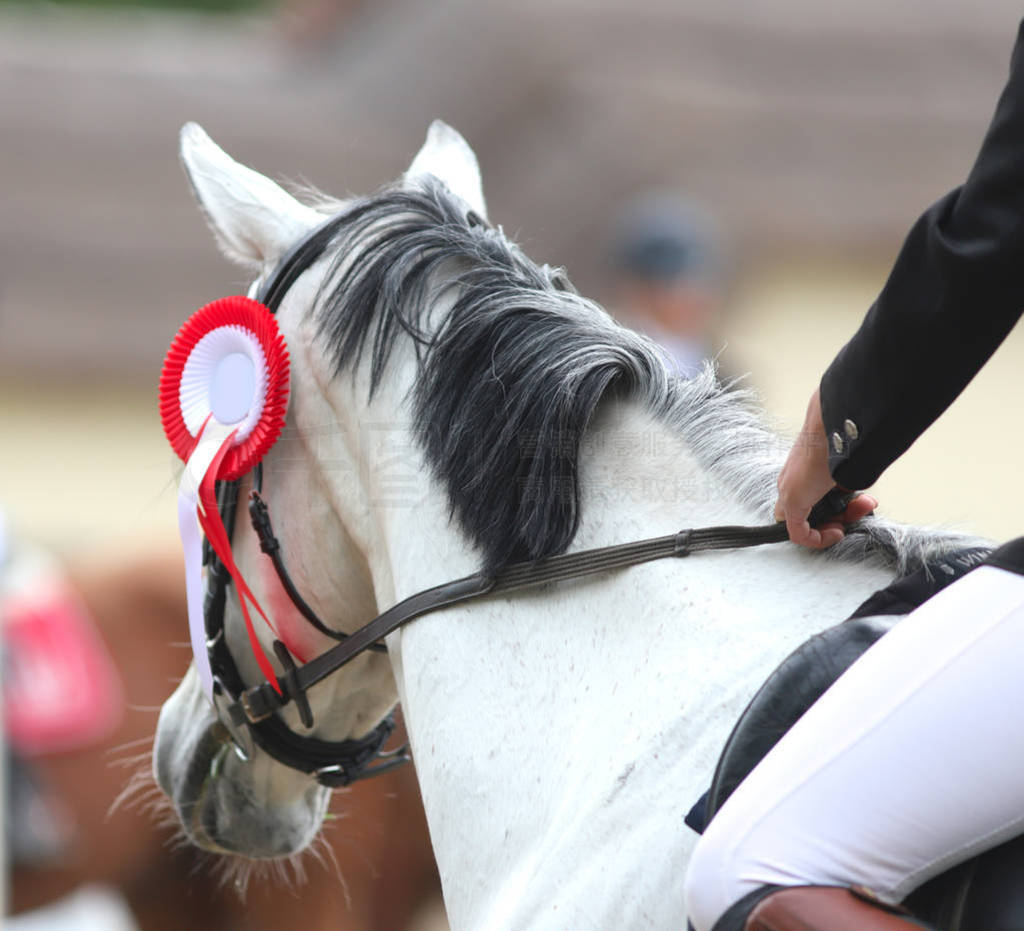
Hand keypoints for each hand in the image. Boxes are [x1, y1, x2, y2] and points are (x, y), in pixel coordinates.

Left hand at [774, 389, 876, 547]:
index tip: (856, 507)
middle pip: (811, 514)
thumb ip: (846, 481)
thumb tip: (858, 495)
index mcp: (802, 473)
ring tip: (859, 509)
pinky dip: (818, 539)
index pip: (811, 502)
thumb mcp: (846, 465)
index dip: (835, 511)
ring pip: (807, 523)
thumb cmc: (842, 440)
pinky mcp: (792, 502)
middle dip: (840, 517)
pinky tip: (837, 531)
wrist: (834, 427)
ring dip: (837, 522)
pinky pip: (798, 533)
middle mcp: (792, 483)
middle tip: (860, 508)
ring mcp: (790, 492)